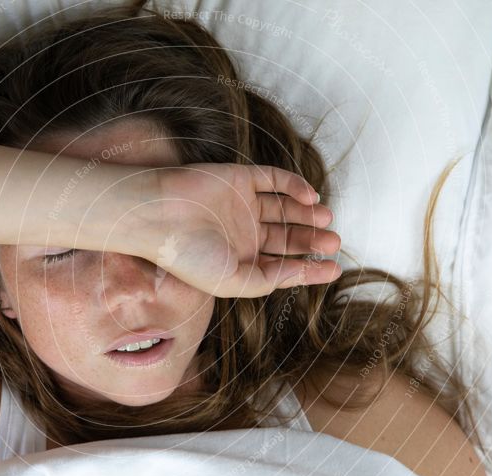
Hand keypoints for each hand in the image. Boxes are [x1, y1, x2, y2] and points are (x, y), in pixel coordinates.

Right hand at [128, 163, 341, 297]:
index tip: (335, 269)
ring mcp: (242, 205)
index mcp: (240, 261)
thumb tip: (299, 273)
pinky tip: (309, 198)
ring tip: (327, 219)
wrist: (157, 215)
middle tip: (334, 241)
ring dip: (308, 214)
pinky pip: (275, 180)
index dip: (309, 269)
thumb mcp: (231, 281)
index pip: (282, 266)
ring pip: (285, 208)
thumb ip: (267, 280)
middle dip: (312, 241)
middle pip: (287, 237)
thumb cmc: (187, 255)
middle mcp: (243, 234)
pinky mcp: (240, 179)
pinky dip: (295, 186)